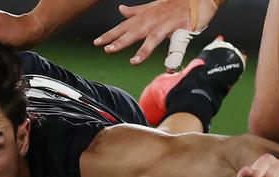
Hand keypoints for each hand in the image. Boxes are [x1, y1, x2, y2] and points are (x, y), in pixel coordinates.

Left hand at [93, 0, 218, 70]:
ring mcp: (167, 24)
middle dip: (120, 41)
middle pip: (134, 32)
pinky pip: (177, 45)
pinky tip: (169, 68)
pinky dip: (174, 56)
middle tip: (108, 50)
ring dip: (143, 50)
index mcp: (145, 17)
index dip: (110, 34)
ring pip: (153, 38)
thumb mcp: (153, 6)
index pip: (124, 26)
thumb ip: (137, 11)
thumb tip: (121, 10)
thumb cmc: (175, 3)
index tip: (96, 42)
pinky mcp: (182, 29)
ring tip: (134, 62)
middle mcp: (153, 20)